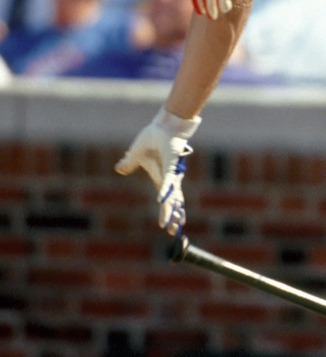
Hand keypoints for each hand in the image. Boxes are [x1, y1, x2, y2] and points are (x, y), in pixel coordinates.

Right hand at [115, 108, 199, 234]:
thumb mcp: (137, 152)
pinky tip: (160, 200)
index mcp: (161, 176)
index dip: (167, 211)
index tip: (168, 226)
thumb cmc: (155, 136)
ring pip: (171, 195)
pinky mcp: (170, 164)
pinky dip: (164, 190)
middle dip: (173, 217)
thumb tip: (119, 169)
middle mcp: (168, 177)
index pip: (166, 198)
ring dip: (169, 210)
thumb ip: (130, 162)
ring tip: (172, 226)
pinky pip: (166, 180)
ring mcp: (170, 172)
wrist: (164, 123)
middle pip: (171, 201)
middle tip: (175, 233)